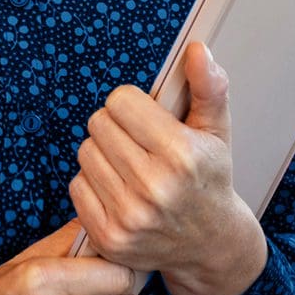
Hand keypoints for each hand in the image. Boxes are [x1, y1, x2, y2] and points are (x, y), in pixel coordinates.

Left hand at [72, 41, 266, 294]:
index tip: (148, 119)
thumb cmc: (209, 178)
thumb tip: (196, 49)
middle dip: (117, 127)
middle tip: (139, 143)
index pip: (120, 101)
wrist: (210, 244)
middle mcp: (154, 187)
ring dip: (104, 154)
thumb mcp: (217, 130)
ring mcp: (129, 217)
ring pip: (85, 153)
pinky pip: (77, 186)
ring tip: (130, 165)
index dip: (133, 105)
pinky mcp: (109, 237)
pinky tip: (120, 190)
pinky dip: (94, 183)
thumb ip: (208, 86)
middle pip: (98, 124)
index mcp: (182, 154)